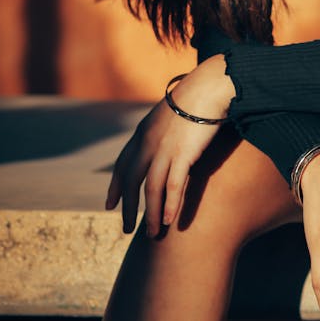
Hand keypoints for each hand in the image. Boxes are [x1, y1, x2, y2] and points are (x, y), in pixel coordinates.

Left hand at [106, 56, 230, 236]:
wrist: (209, 86)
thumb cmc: (196, 97)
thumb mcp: (170, 113)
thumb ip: (162, 129)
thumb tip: (164, 141)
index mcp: (143, 132)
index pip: (122, 164)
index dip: (115, 186)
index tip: (110, 204)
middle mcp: (148, 142)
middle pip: (131, 181)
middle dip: (127, 207)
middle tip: (126, 228)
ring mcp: (164, 149)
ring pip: (151, 189)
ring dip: (150, 214)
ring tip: (151, 234)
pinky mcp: (183, 154)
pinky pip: (173, 185)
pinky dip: (169, 204)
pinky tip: (169, 221)